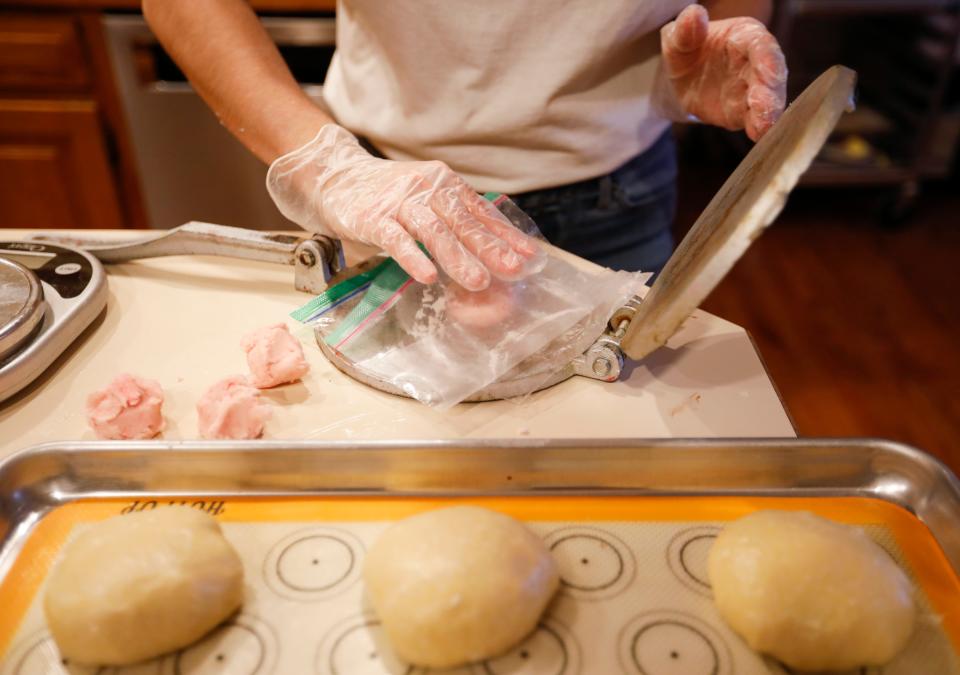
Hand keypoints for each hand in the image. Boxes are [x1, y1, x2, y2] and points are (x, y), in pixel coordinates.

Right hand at [267, 125, 543, 290]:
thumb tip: (495, 248)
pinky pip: (396, 239)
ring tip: (478, 282)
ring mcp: (399, 203)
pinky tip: (428, 276)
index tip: (530, 257)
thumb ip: (457, 218)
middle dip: (491, 248)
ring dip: (458, 258)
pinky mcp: (373, 218)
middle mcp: (427, 189)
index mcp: (445, 184)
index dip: (506, 235)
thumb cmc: (389, 194)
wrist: (336, 176)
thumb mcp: (428, 198)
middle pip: (463, 222)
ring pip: (434, 232)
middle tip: (513, 271)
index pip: (481, 212)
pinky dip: (413, 258)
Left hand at [661, 4, 786, 139]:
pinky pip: (756, 119)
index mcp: (744, 36)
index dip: (766, 58)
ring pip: (767, 99)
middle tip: (766, 108)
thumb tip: (694, 14)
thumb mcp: (677, 39)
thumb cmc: (686, 50)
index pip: (760, 44)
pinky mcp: (745, 111)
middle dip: (770, 91)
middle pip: (771, 74)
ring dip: (768, 112)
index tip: (769, 73)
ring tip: (764, 127)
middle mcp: (755, 61)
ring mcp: (753, 88)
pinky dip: (759, 127)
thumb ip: (684, 30)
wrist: (684, 78)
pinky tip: (760, 136)